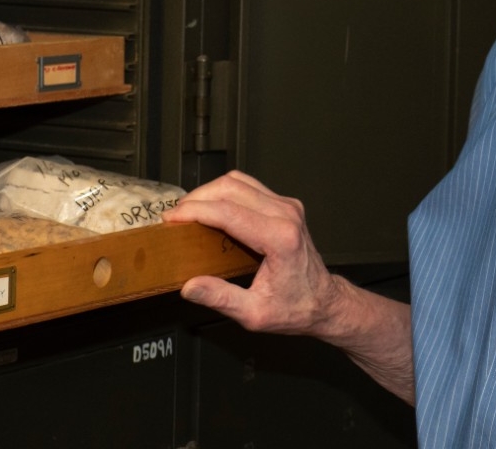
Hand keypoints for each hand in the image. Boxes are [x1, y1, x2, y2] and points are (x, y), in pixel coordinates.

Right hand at [164, 169, 415, 402]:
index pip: (228, 212)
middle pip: (230, 188)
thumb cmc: (296, 307)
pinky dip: (224, 193)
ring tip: (189, 211)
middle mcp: (286, 215)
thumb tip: (191, 287)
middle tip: (175, 216)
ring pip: (239, 181)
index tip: (171, 218)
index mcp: (280, 238)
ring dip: (209, 192)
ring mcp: (287, 206)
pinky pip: (249, 187)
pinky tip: (211, 208)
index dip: (195, 211)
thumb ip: (221, 298)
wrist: (324, 301)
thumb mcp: (255, 314)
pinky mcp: (285, 205)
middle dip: (197, 198)